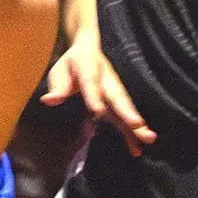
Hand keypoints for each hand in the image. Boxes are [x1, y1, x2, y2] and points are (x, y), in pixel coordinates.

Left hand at [43, 36, 155, 155]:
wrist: (87, 49)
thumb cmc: (71, 64)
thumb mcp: (59, 70)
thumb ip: (57, 86)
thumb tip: (49, 100)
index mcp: (89, 67)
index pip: (91, 83)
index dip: (95, 97)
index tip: (98, 112)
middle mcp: (107, 80)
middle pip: (117, 97)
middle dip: (127, 111)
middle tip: (137, 125)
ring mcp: (114, 91)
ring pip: (126, 108)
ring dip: (136, 125)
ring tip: (148, 139)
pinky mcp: (116, 102)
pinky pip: (124, 117)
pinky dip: (132, 133)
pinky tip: (137, 149)